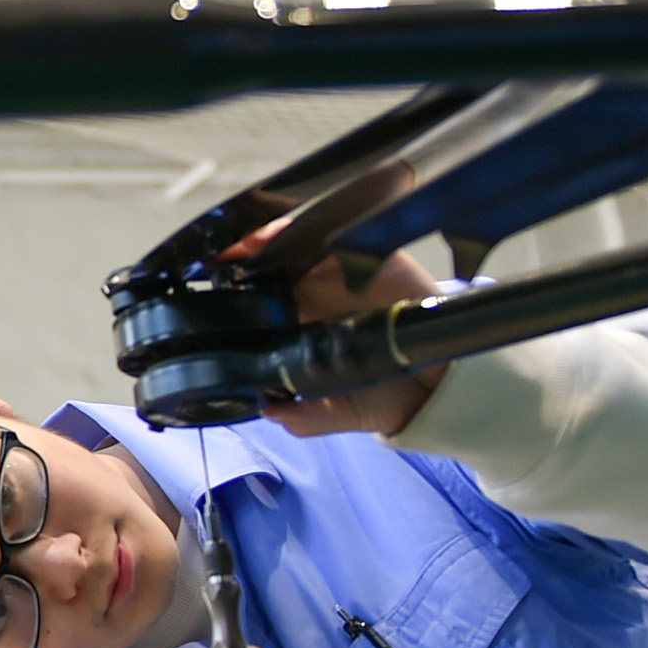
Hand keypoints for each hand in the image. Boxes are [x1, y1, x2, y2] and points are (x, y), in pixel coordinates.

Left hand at [228, 218, 446, 438]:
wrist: (436, 390)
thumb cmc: (381, 394)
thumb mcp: (335, 412)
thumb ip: (303, 417)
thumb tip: (269, 408)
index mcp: (299, 321)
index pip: (259, 293)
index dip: (234, 284)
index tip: (210, 281)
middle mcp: (318, 292)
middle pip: (275, 258)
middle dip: (247, 251)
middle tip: (226, 254)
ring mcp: (348, 272)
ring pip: (306, 240)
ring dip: (277, 236)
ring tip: (253, 242)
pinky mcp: (381, 260)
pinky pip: (353, 233)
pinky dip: (330, 231)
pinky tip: (303, 235)